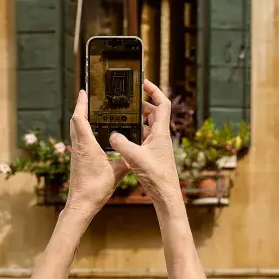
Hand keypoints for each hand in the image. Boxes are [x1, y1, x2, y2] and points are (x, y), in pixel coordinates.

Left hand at [65, 90, 128, 217]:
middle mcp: (78, 147)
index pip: (80, 118)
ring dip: (81, 120)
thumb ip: (126, 160)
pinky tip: (93, 135)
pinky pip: (79, 140)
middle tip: (88, 98)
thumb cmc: (95, 189)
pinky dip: (84, 132)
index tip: (84, 91)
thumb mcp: (116, 173)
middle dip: (81, 108)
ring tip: (91, 113)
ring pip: (76, 131)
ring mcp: (76, 154)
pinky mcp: (77, 161)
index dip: (81, 103)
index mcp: (86, 145)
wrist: (81, 205)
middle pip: (75, 122)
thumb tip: (136, 152)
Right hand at [109, 80, 182, 209]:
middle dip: (143, 105)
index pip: (163, 104)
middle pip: (154, 113)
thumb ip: (121, 143)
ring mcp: (158, 146)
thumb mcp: (135, 157)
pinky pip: (144, 139)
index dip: (155, 91)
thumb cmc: (156, 177)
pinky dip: (136, 135)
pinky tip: (124, 139)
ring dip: (138, 121)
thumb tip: (112, 135)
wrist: (166, 195)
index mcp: (161, 133)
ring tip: (124, 118)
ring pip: (149, 127)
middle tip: (129, 102)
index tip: (144, 83)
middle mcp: (161, 137)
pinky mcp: (153, 156)